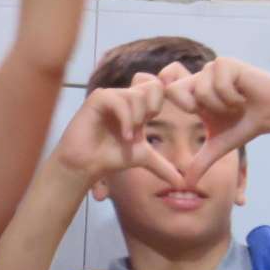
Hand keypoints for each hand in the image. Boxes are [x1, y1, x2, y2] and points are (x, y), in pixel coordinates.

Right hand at [53, 74, 183, 188]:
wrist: (87, 164)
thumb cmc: (110, 157)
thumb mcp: (143, 157)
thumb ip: (163, 165)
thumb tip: (183, 184)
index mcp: (136, 106)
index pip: (157, 87)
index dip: (162, 99)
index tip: (154, 120)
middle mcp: (124, 97)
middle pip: (151, 85)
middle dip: (152, 107)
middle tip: (143, 126)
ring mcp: (110, 96)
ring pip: (136, 95)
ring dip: (137, 119)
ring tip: (129, 137)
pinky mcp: (98, 99)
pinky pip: (119, 100)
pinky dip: (125, 120)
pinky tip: (124, 136)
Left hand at [160, 58, 269, 186]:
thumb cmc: (246, 125)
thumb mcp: (220, 145)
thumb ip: (201, 162)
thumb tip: (187, 185)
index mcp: (191, 93)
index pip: (166, 91)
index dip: (178, 106)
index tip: (196, 114)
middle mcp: (198, 78)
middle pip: (175, 90)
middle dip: (199, 108)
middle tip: (221, 111)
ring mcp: (211, 68)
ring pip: (200, 90)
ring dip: (222, 105)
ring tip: (236, 103)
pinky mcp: (226, 62)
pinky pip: (218, 83)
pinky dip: (233, 96)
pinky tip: (244, 95)